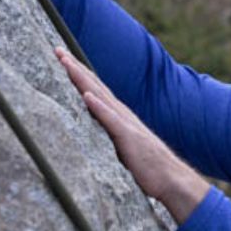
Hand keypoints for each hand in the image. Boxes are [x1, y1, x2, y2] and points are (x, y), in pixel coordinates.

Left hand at [56, 48, 209, 223]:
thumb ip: (110, 138)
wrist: (172, 180)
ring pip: (100, 97)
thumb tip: (94, 136)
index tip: (62, 59)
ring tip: (66, 63)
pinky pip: (112, 121)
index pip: (96, 91)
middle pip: (95, 87)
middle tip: (57, 50)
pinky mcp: (129, 139)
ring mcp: (126, 125)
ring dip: (83, 79)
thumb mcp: (124, 149)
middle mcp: (122, 115)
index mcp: (120, 118)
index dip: (79, 75)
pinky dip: (99, 107)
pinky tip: (87, 96)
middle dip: (75, 68)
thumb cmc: (149, 169)